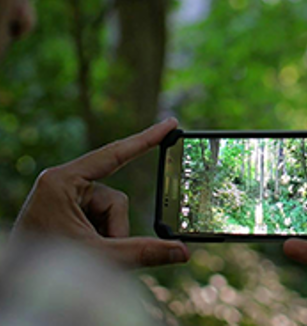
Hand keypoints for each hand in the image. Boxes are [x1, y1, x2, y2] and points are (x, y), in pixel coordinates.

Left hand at [11, 118, 189, 267]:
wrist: (15, 288)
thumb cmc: (45, 270)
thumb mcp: (100, 257)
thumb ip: (143, 252)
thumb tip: (182, 252)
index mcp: (63, 181)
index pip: (114, 154)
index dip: (147, 139)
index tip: (171, 124)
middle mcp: (64, 184)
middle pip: (115, 200)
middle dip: (114, 230)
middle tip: (101, 253)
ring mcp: (66, 198)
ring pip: (110, 213)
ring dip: (106, 238)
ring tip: (86, 258)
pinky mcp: (68, 211)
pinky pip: (99, 220)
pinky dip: (99, 238)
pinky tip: (84, 253)